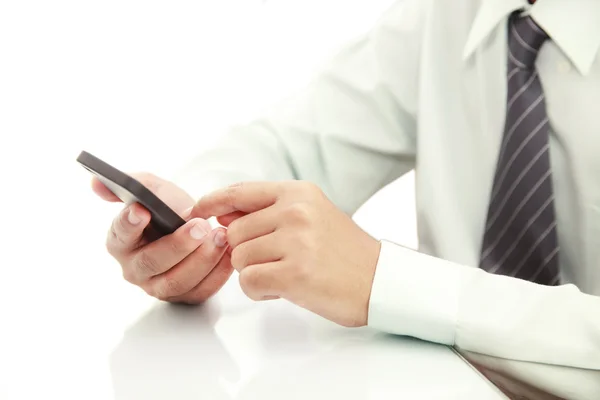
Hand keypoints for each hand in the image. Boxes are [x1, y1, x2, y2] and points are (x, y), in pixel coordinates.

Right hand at [92, 172, 233, 303]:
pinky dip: (217, 273)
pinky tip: (228, 253)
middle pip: (152, 262)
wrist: (194, 226)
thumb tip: (98, 182)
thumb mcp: (153, 190)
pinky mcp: (183, 296)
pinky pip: (200, 291)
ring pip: (177, 281)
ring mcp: (158, 286)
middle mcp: (134, 268)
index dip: (129, 223)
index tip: (142, 210)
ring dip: (202, 259)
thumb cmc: (169, 209)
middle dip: (178, 244)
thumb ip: (133, 184)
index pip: (120, 233)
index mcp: (120, 240)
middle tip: (199, 225)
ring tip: (220, 237)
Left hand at [191, 181, 380, 326]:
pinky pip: (249, 281)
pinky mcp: (295, 273)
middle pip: (235, 231)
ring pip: (239, 258)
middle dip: (246, 251)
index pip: (241, 191)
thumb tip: (222, 214)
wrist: (380, 281)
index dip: (214, 201)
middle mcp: (296, 211)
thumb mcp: (311, 217)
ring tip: (285, 275)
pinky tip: (284, 289)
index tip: (199, 210)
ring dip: (254, 272)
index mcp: (299, 192)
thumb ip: (267, 212)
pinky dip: (260, 291)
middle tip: (275, 261)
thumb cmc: (344, 252)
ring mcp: (296, 241)